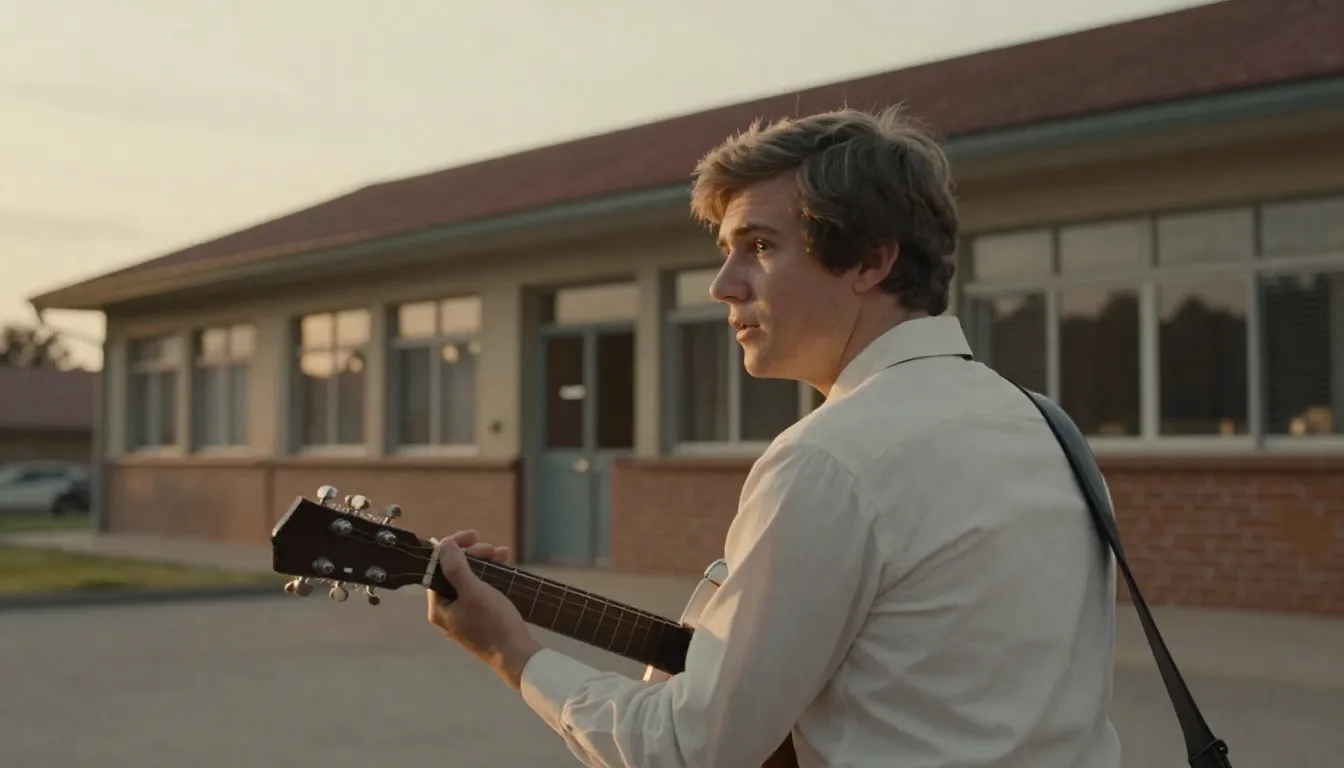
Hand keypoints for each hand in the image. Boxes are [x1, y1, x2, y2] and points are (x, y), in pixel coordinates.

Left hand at [425, 530, 543, 689]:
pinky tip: (504, 567)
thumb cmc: (494, 624)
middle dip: (474, 555)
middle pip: (454, 572)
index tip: (474, 536)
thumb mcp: (474, 592)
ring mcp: (464, 615)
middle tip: (493, 549)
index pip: (438, 568)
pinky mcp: (479, 618)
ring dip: (485, 562)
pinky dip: (491, 576)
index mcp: (438, 607)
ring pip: (469, 579)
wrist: (518, 656)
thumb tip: (443, 545)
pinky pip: (480, 589)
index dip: (455, 547)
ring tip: (503, 554)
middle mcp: (447, 611)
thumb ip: (456, 568)